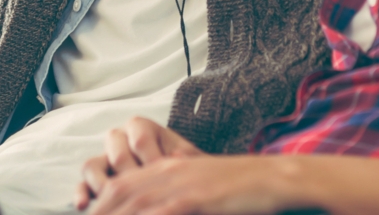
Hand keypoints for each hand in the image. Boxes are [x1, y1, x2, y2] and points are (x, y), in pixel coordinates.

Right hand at [78, 118, 201, 210]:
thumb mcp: (188, 157)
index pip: (140, 139)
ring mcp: (103, 158)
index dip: (152, 160)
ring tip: (110, 198)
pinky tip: (82, 206)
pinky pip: (81, 183)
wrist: (177, 177)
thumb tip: (179, 157)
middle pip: (116, 153)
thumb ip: (185, 156)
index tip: (166, 177)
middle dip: (130, 176)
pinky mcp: (94, 179)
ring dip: (101, 185)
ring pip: (92, 166)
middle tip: (145, 193)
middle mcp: (118, 138)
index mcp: (140, 127)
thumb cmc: (183, 165)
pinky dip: (81, 194)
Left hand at [81, 142, 296, 214]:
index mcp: (168, 168)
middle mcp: (169, 171)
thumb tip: (155, 207)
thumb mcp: (200, 191)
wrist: (277, 179)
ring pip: (135, 204)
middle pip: (120, 193)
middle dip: (101, 212)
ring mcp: (183, 182)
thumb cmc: (241, 192)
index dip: (101, 204)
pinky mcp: (198, 196)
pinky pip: (163, 212)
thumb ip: (176, 198)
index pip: (121, 185)